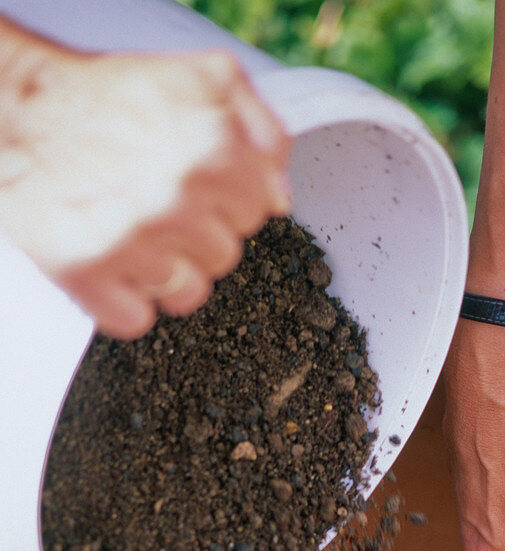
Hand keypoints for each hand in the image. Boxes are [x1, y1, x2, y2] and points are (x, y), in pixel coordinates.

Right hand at [0, 25, 289, 337]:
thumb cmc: (110, 96)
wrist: (18, 112)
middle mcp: (177, 199)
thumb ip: (260, 126)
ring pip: (188, 295)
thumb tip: (281, 194)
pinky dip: (125, 301)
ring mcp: (133, 243)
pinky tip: (112, 262)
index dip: (229, 200)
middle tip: (158, 205)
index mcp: (214, 148)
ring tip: (134, 234)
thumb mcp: (201, 78)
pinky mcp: (88, 277)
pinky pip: (137, 321)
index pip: (258, 212)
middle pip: (224, 256)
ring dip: (165, 273)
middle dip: (198, 236)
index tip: (199, 187)